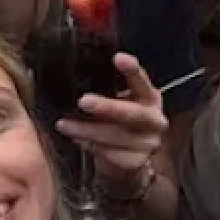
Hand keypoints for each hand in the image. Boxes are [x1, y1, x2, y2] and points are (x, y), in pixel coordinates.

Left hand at [57, 53, 167, 189]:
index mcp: (149, 98)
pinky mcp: (137, 161)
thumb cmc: (116, 123)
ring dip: (87, 130)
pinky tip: (76, 140)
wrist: (126, 159)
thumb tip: (71, 73)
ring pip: (116, 136)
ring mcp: (149, 143)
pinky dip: (90, 145)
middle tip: (83, 101)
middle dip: (107, 107)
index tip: (117, 58)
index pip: (142, 80)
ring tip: (64, 124)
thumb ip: (106, 90)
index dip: (132, 70)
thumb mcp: (116, 102)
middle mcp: (154, 119)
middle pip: (132, 113)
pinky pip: (110, 153)